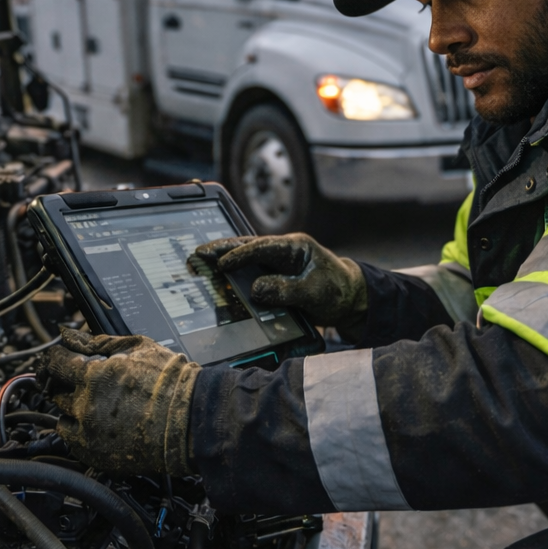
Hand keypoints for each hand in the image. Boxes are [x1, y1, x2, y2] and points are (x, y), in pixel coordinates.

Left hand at [34, 328, 197, 475]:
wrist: (191, 419)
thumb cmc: (171, 383)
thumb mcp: (136, 348)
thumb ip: (96, 341)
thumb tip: (69, 335)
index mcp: (95, 376)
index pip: (56, 363)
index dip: (56, 358)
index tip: (61, 359)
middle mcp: (86, 406)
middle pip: (55, 390)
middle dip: (64, 383)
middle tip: (81, 382)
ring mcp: (88, 432)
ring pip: (61, 416)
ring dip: (72, 408)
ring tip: (96, 404)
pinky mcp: (94, 454)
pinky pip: (71, 441)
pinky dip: (78, 431)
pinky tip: (98, 424)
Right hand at [192, 233, 365, 328]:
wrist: (350, 302)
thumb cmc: (338, 291)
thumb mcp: (315, 291)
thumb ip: (287, 290)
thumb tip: (257, 289)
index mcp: (294, 247)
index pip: (262, 247)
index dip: (240, 254)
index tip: (221, 263)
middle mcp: (282, 253)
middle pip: (247, 247)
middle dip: (222, 250)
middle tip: (197, 253)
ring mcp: (277, 266)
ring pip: (245, 261)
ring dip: (224, 262)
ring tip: (200, 264)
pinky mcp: (275, 280)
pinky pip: (250, 276)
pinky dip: (234, 278)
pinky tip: (217, 283)